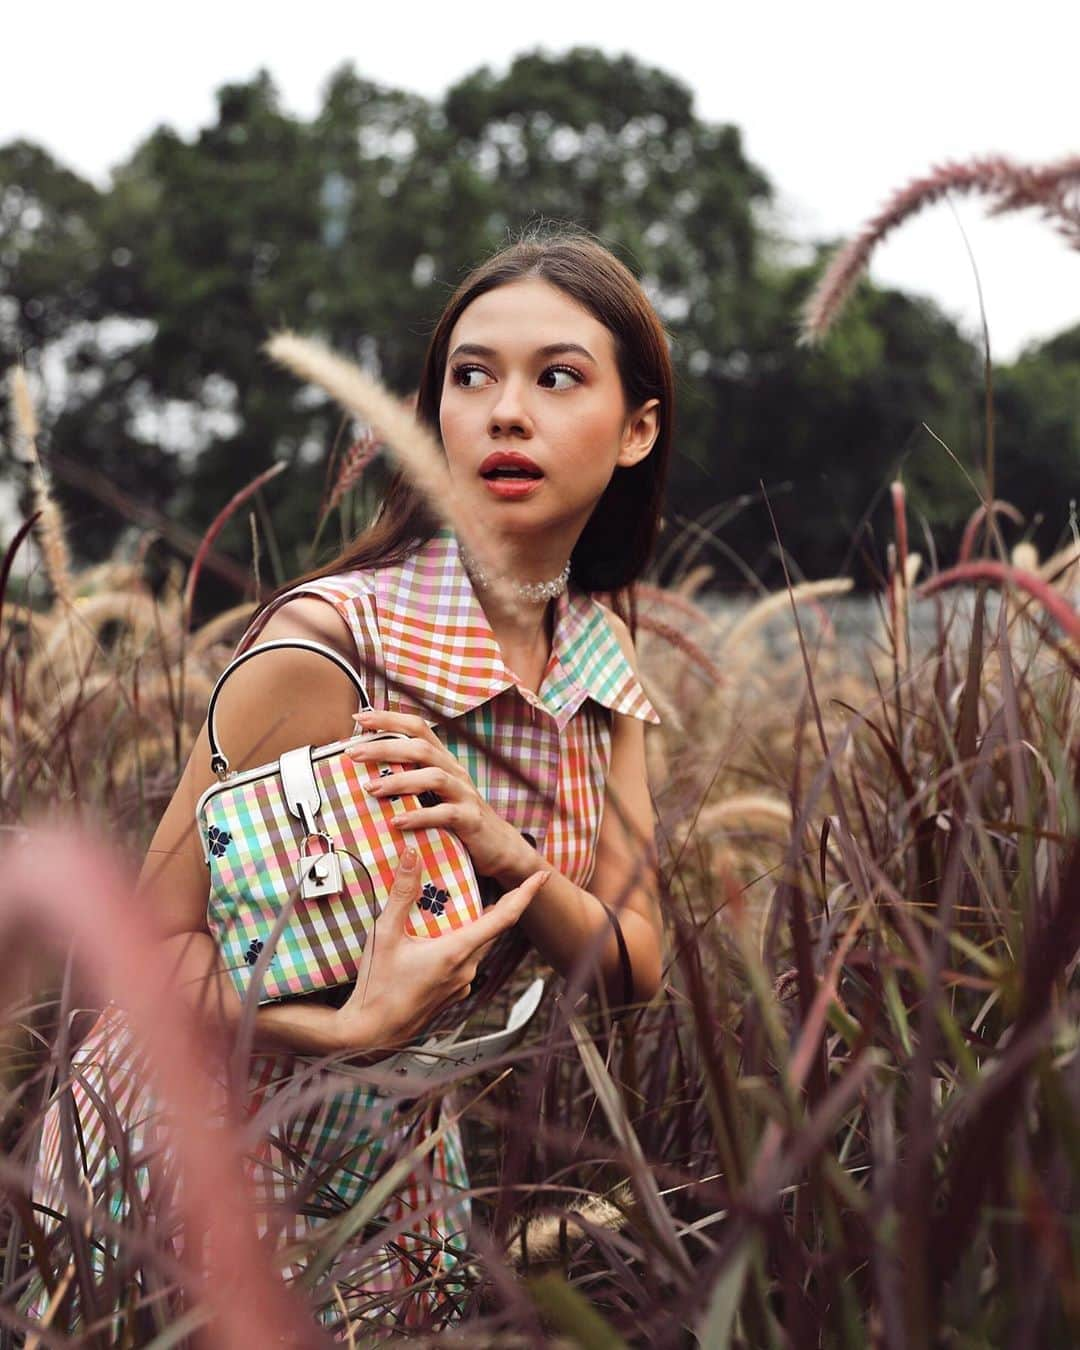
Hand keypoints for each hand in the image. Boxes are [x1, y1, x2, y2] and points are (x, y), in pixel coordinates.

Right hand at [335, 845, 548, 1053]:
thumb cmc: (377, 986)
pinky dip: (465, 944)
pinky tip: (447, 937)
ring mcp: (462, 985)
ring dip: (482, 925)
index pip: (503, 918)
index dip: (525, 895)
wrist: (370, 1033)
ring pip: (480, 947)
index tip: (541, 877)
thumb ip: (401, 892)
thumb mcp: (385, 934)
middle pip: (494, 930)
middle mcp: (466, 969)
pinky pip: (468, 962)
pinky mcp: (453, 994)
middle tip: (510, 883)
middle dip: (504, 906)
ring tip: (474, 905)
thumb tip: (411, 856)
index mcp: (456, 952)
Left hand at [346, 709, 530, 878]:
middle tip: (354, 753)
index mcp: (442, 760)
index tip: (360, 719)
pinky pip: (444, 814)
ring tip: (371, 789)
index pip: (417, 728)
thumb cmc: (457, 815)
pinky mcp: (470, 818)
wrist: (496, 844)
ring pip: (433, 777)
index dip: (390, 719)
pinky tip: (397, 821)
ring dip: (399, 781)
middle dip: (384, 747)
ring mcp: (464, 793)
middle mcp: (454, 770)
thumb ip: (408, 778)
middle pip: (420, 748)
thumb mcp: (433, 792)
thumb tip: (365, 772)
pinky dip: (419, 816)